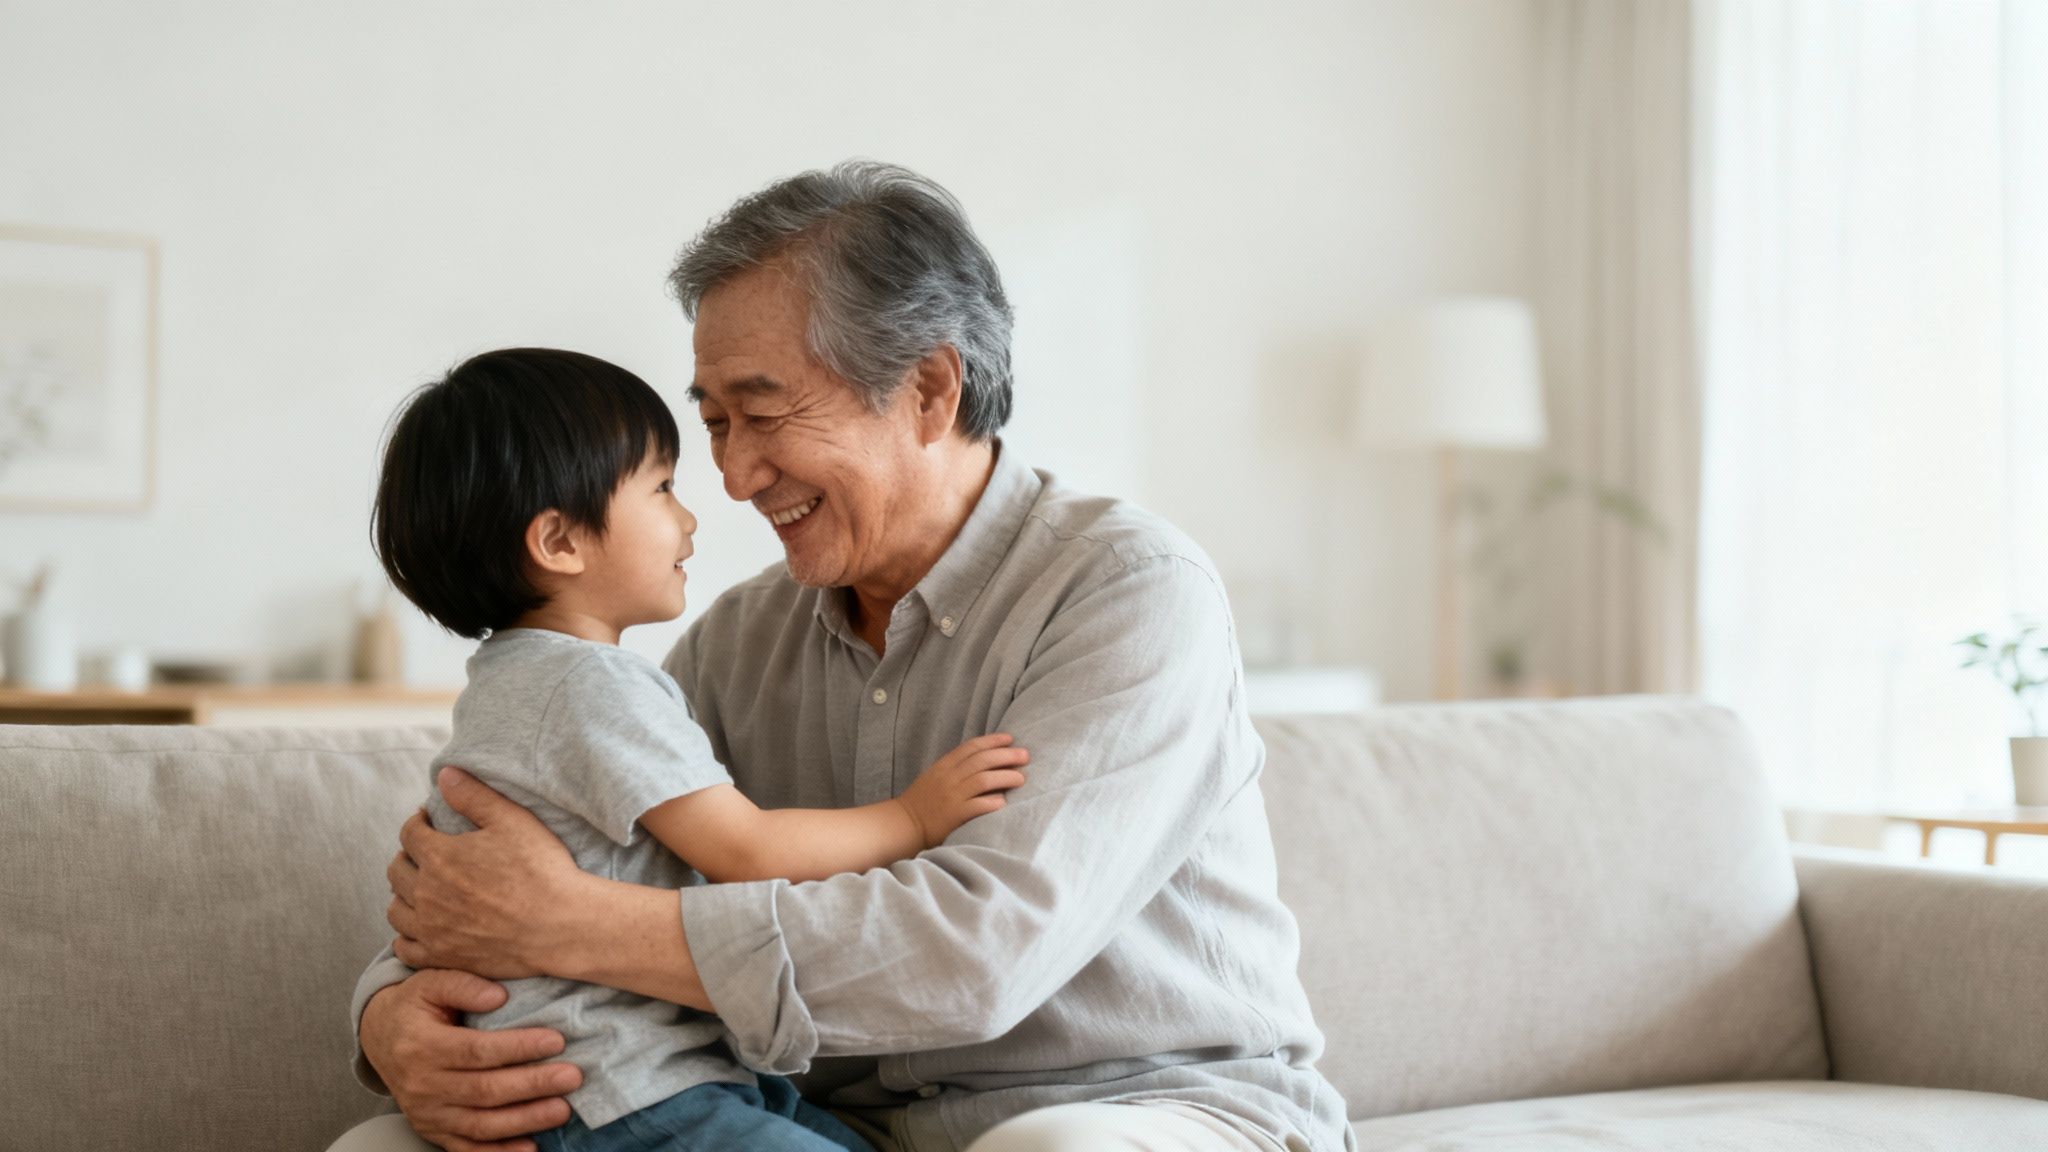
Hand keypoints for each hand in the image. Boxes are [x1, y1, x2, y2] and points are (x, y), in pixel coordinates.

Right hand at [360, 969, 581, 1151]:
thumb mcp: (430, 982)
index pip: (477, 1051)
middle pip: (484, 1090)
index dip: (518, 1047)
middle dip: (532, 1085)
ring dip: (525, 1120)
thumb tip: (499, 995)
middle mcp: (422, 1085)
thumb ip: (463, 984)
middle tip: (572, 1077)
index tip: (556, 1040)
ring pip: (480, 1124)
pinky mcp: (433, 1130)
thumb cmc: (416, 1006)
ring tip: (562, 1110)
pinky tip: (531, 1147)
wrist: (380, 1038)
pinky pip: (467, 1148)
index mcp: (422, 1046)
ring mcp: (427, 1113)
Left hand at [387, 767, 582, 977]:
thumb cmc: (541, 870)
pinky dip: (406, 935)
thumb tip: (444, 774)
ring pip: (395, 910)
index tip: (429, 821)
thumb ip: (473, 796)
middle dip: (408, 856)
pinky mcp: (442, 957)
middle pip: (396, 870)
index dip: (418, 823)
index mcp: (439, 856)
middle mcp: (426, 893)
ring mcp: (431, 929)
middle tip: (426, 854)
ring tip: (422, 889)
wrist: (560, 925)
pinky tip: (422, 926)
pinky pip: (405, 947)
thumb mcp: (512, 820)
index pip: (409, 834)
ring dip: (404, 895)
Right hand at [896, 733, 1028, 847]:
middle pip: (982, 760)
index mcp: (944, 765)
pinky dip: (993, 802)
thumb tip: (985, 761)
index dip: (993, 741)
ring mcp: (952, 796)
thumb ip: (956, 767)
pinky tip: (1004, 802)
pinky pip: (978, 806)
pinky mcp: (955, 815)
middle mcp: (949, 778)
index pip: (972, 747)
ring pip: (984, 780)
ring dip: (1006, 776)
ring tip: (1021, 778)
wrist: (903, 824)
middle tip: (1025, 755)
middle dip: (1006, 755)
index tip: (1010, 739)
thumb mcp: (935, 776)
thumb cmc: (922, 801)